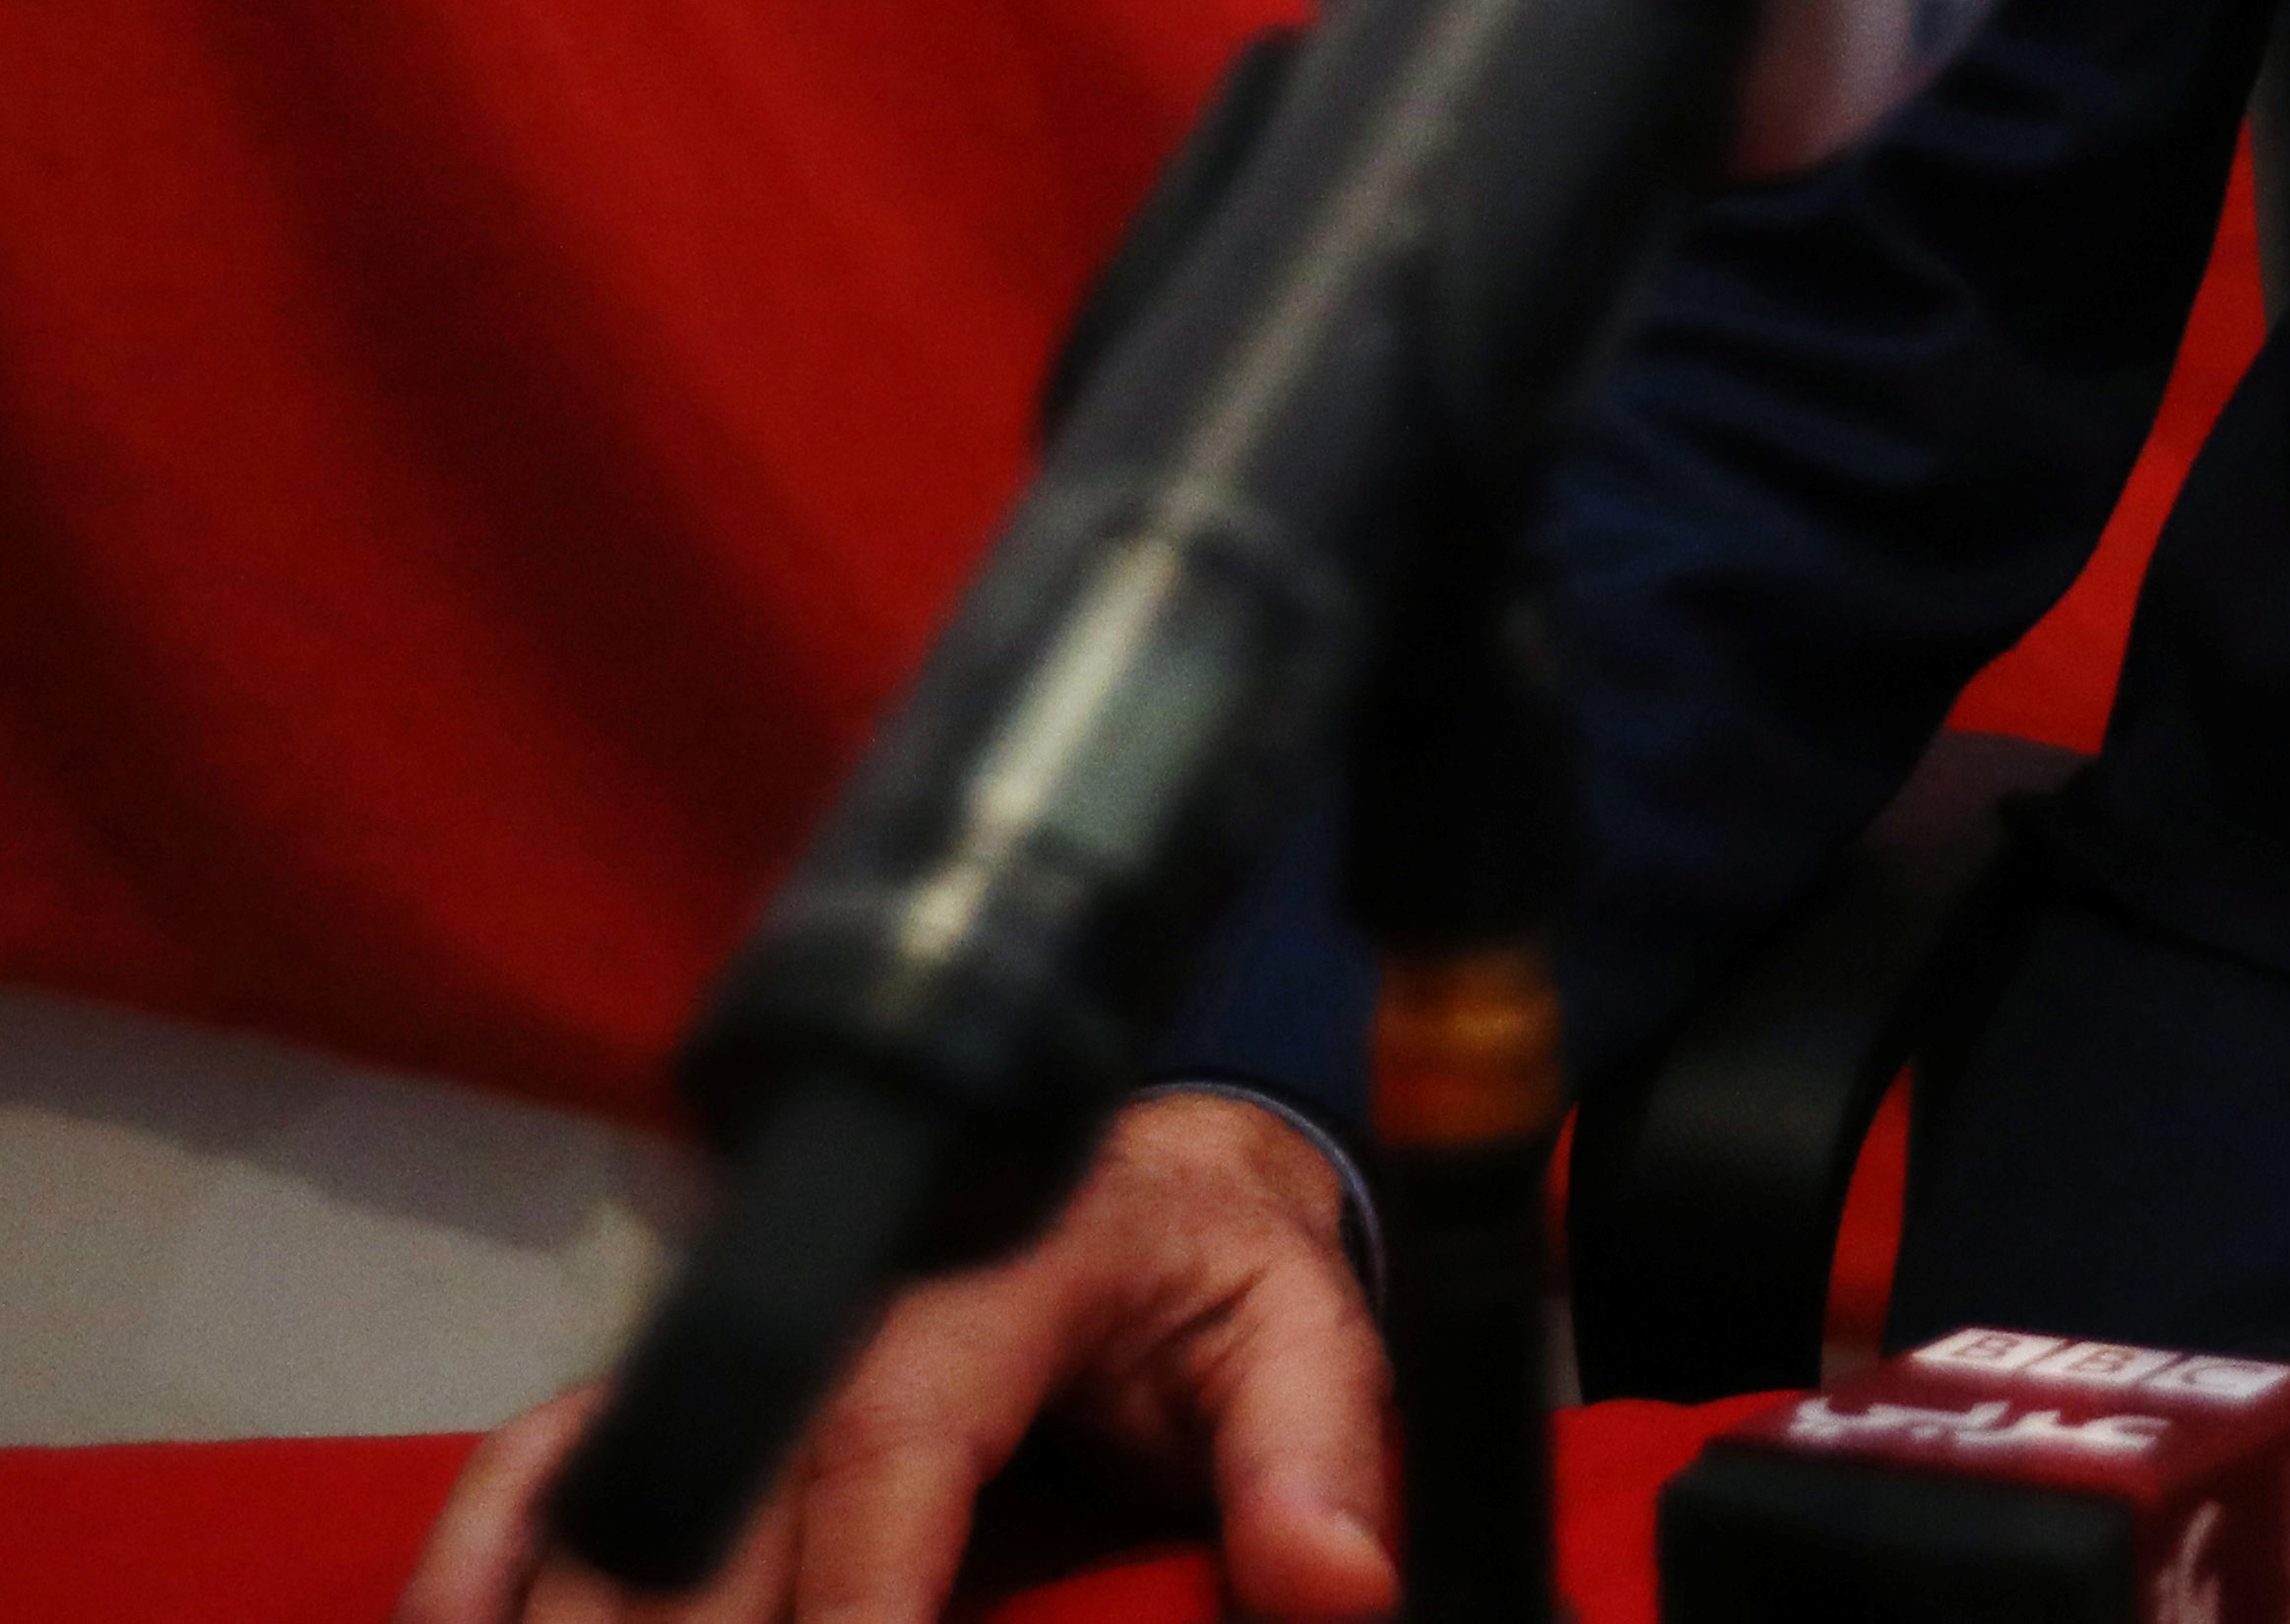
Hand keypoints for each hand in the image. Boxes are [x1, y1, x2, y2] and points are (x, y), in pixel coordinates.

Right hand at [393, 1089, 1395, 1623]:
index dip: (857, 1589)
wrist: (1145, 1180)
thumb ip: (1319, 1452)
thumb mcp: (1304, 1334)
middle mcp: (841, 1290)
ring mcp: (741, 1330)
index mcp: (1002, 1261)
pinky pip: (546, 1468)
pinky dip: (479, 1569)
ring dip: (577, 1623)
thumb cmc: (1211, 1273)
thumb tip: (1337, 1584)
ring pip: (607, 1492)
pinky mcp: (678, 1376)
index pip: (893, 1438)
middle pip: (721, 1493)